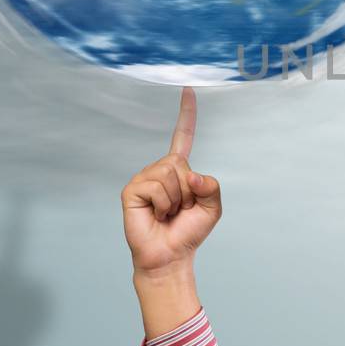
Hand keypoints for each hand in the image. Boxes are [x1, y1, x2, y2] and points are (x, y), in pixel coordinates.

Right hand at [121, 85, 221, 276]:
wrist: (171, 256)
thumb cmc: (188, 232)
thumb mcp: (212, 207)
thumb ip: (211, 186)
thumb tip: (190, 175)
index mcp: (179, 170)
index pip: (183, 137)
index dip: (186, 114)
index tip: (188, 89)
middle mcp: (159, 169)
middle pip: (181, 162)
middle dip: (189, 190)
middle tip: (180, 209)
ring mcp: (144, 178)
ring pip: (170, 174)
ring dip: (176, 200)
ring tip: (167, 213)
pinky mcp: (131, 190)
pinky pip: (157, 187)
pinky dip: (163, 204)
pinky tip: (156, 215)